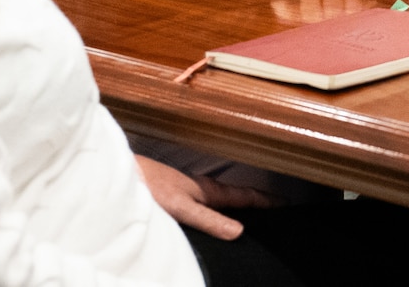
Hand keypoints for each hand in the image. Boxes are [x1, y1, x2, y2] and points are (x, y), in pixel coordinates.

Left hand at [135, 156, 277, 240]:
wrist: (122, 177)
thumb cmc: (149, 187)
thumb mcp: (182, 208)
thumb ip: (209, 220)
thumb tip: (239, 231)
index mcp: (209, 190)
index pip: (245, 196)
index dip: (265, 200)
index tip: (285, 202)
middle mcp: (202, 189)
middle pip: (236, 196)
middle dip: (255, 201)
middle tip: (274, 207)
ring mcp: (190, 191)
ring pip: (220, 199)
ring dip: (236, 204)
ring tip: (250, 212)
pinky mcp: (177, 195)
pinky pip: (206, 202)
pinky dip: (218, 207)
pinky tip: (212, 214)